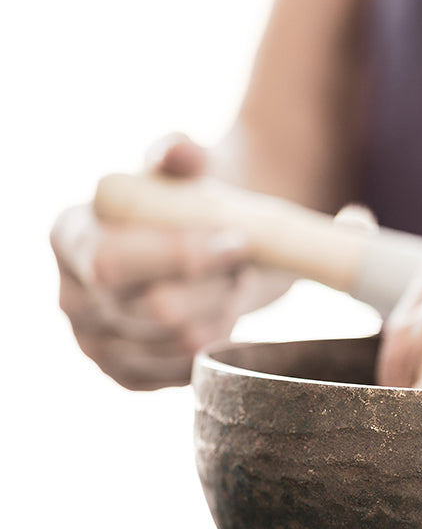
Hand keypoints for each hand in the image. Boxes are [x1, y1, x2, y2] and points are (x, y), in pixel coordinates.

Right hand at [50, 135, 290, 389]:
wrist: (205, 245)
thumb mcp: (185, 168)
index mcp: (71, 237)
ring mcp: (96, 344)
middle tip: (244, 261)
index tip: (236, 239)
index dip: (179, 255)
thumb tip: (181, 151)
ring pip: (182, 343)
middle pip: (156, 310)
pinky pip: (185, 370)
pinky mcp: (129, 376)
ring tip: (235, 279)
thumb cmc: (188, 201)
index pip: (113, 262)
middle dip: (216, 285)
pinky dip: (218, 340)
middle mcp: (71, 296)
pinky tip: (223, 309)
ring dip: (224, 309)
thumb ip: (180, 154)